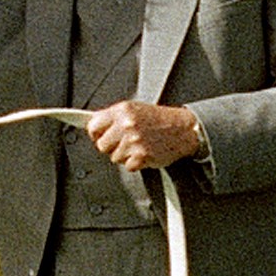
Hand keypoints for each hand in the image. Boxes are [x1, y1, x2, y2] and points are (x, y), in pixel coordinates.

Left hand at [87, 100, 202, 171]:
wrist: (182, 129)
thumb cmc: (159, 119)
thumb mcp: (134, 109)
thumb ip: (114, 117)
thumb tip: (93, 127)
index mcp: (122, 110)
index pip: (93, 126)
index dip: (96, 134)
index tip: (101, 136)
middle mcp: (126, 124)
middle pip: (101, 145)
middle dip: (111, 147)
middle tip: (123, 142)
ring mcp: (134, 141)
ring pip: (114, 158)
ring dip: (125, 155)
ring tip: (138, 145)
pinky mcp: (141, 156)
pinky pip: (128, 166)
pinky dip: (136, 163)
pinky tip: (144, 152)